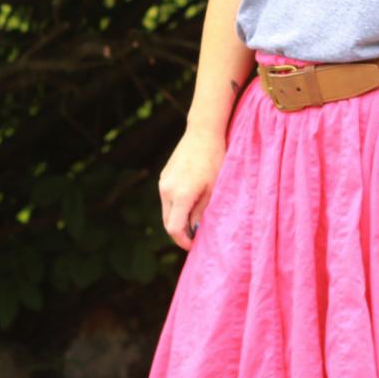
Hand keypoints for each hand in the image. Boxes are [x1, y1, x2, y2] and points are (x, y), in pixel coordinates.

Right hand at [156, 125, 227, 250]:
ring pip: (167, 211)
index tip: (194, 245)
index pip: (175, 229)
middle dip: (180, 233)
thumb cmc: (215, 159)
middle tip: (195, 238)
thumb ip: (202, 212)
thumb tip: (194, 230)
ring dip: (178, 219)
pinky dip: (176, 207)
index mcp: (181, 195)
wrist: (203, 132)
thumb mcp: (214, 189)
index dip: (183, 241)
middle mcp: (167, 190)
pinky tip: (190, 203)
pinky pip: (167, 199)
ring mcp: (163, 182)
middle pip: (167, 223)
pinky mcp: (164, 176)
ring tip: (195, 221)